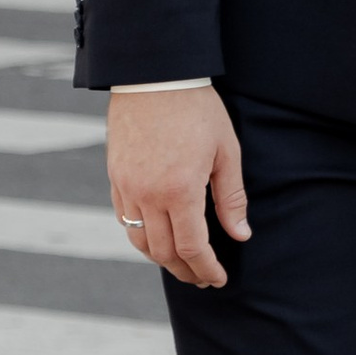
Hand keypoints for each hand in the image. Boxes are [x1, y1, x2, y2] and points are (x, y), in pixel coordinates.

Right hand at [108, 85, 248, 291]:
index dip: (206, 269)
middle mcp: (148, 195)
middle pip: (164, 252)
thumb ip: (231, 197)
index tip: (218, 279)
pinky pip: (124, 219)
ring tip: (181, 262)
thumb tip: (240, 235)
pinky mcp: (115, 177)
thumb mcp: (226, 150)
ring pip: (139, 241)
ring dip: (161, 258)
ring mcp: (127, 187)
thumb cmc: (197, 109)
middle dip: (186, 270)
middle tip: (203, 277)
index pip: (193, 248)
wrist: (154, 76)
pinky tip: (157, 234)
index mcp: (180, 190)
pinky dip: (141, 235)